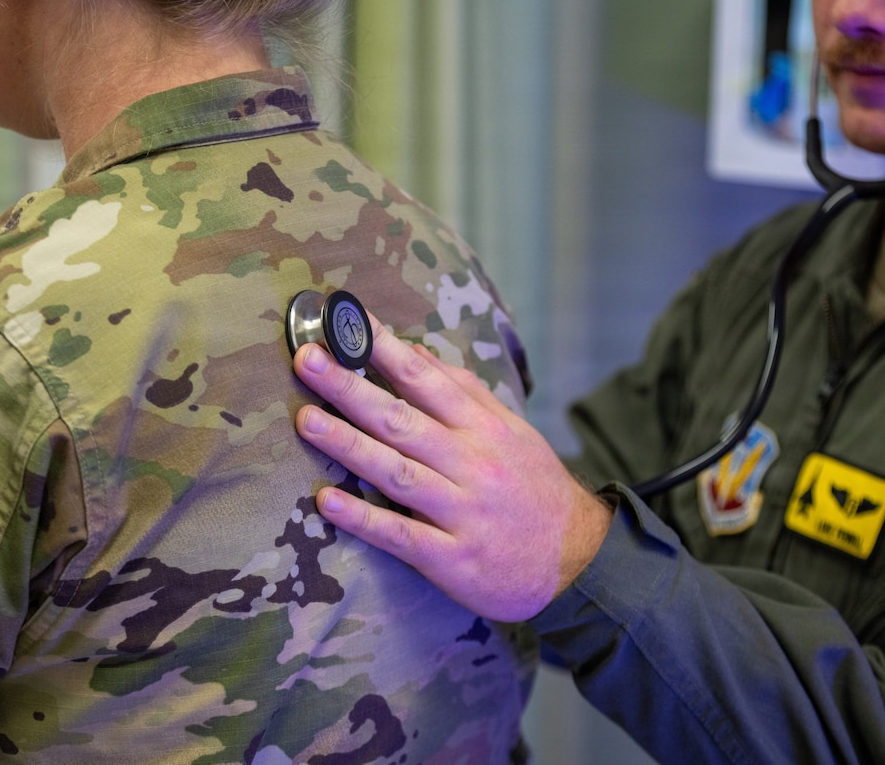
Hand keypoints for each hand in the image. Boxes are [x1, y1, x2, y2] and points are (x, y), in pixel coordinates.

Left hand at [292, 316, 612, 621]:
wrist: (578, 561)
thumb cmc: (534, 489)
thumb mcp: (511, 431)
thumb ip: (463, 392)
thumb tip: (414, 352)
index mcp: (485, 430)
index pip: (427, 381)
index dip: (384, 350)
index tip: (346, 323)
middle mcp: (472, 465)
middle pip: (403, 421)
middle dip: (351, 388)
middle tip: (307, 360)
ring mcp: (462, 512)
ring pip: (397, 472)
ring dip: (348, 445)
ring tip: (306, 420)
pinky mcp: (452, 559)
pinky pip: (401, 535)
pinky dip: (363, 518)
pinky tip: (327, 501)